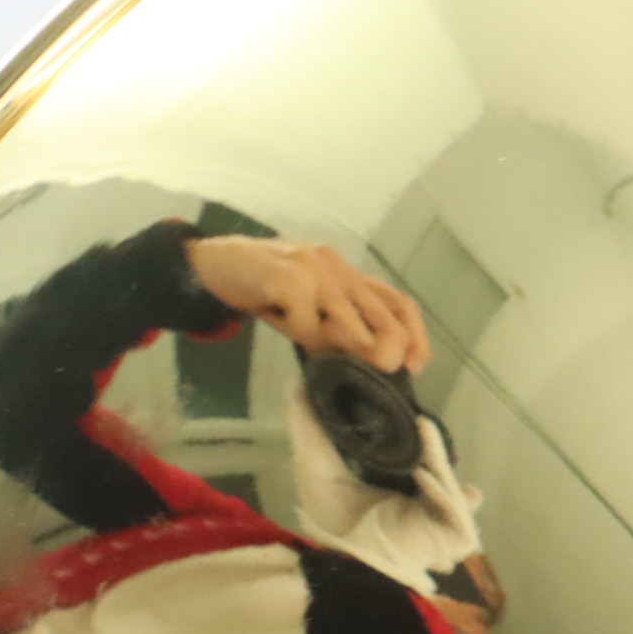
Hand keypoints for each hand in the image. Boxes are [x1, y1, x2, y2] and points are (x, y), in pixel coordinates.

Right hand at [186, 236, 430, 374]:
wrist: (214, 265)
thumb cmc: (265, 290)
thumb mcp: (308, 309)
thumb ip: (336, 329)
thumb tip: (371, 363)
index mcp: (347, 274)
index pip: (396, 301)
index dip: (415, 334)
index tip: (418, 364)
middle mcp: (336, 266)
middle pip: (381, 311)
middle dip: (387, 346)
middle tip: (384, 369)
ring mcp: (312, 268)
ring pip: (345, 321)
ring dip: (334, 343)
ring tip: (312, 343)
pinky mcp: (286, 277)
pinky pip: (305, 322)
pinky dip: (298, 332)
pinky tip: (280, 320)